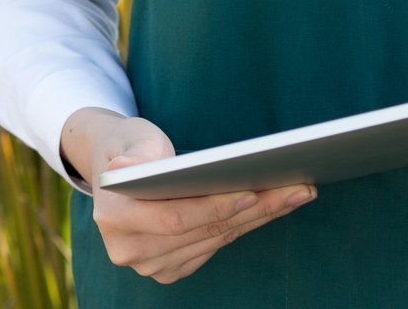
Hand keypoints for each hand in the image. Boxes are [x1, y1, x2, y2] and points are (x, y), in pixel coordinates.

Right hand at [61, 108, 316, 284]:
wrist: (119, 173)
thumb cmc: (130, 148)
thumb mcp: (131, 139)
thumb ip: (134, 155)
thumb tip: (125, 168)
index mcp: (113, 218)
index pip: (172, 218)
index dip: (213, 207)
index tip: (251, 190)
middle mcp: (129, 250)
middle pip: (203, 231)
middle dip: (253, 207)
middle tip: (295, 187)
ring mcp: (151, 265)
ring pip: (216, 239)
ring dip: (259, 216)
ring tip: (294, 193)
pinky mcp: (172, 269)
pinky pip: (216, 245)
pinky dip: (246, 224)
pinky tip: (273, 206)